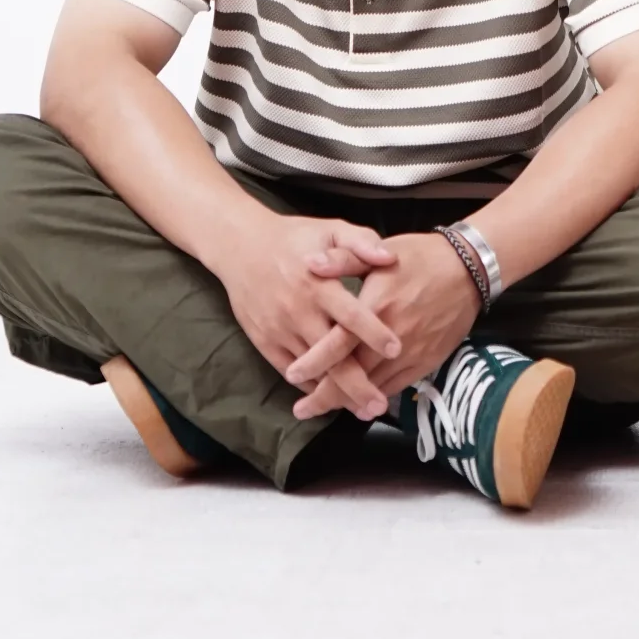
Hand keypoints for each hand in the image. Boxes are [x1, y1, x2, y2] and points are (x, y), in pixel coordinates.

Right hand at [212, 213, 400, 417]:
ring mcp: (281, 331)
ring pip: (312, 371)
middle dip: (357, 384)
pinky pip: (291, 373)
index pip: (350, 314)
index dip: (374, 333)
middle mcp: (300, 311)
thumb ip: (361, 242)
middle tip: (381, 406)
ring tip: (362, 410)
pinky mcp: (266, 343)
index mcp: (319, 283)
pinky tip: (330, 399)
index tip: (397, 349)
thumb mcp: (330, 229)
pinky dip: (311, 387)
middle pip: (332, 355)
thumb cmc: (294, 238)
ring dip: (336, 393)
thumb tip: (389, 258)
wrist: (241, 248)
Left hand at [285, 232, 482, 418]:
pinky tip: (360, 401)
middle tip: (302, 409)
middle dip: (323, 396)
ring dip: (346, 402)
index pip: (337, 344)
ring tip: (323, 408)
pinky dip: (374, 397)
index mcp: (376, 307)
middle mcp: (391, 337)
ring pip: (372, 388)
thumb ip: (343, 260)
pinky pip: (394, 388)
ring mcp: (410, 353)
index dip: (313, 363)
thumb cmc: (420, 257)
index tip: (291, 375)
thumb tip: (309, 265)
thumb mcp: (380, 253)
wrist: (468, 269)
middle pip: (352, 375)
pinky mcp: (425, 363)